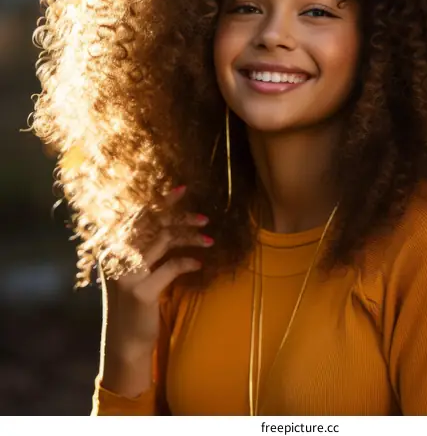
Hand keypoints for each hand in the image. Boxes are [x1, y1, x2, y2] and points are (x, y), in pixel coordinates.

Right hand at [99, 185, 212, 357]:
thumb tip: (171, 220)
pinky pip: (172, 266)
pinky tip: (200, 264)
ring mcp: (127, 273)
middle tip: (205, 218)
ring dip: (191, 237)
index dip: (162, 200)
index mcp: (112, 246)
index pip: (139, 214)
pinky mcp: (141, 291)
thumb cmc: (136, 301)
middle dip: (181, 216)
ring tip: (210, 239)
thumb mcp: (137, 270)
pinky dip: (189, 262)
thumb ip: (146, 246)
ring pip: (165, 239)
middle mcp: (115, 255)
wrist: (125, 342)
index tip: (183, 188)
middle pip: (154, 223)